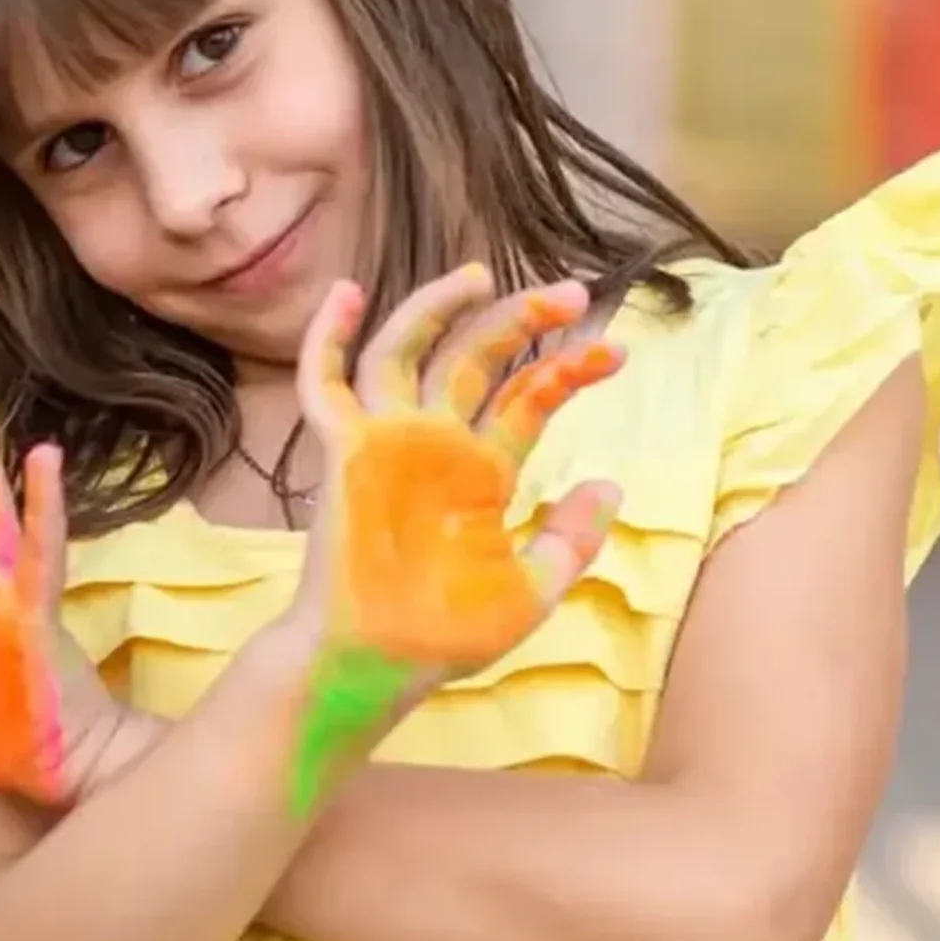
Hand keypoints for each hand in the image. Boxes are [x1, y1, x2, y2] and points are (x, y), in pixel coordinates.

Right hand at [280, 265, 624, 812]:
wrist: (377, 663)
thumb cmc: (443, 636)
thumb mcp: (532, 589)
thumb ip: (572, 537)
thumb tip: (607, 483)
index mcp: (480, 473)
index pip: (526, 400)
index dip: (567, 370)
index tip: (614, 352)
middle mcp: (435, 445)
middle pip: (475, 359)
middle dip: (522, 320)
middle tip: (571, 293)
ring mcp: (387, 443)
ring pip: (406, 352)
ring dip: (439, 308)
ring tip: (482, 276)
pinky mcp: (344, 452)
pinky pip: (325, 384)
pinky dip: (327, 337)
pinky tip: (346, 293)